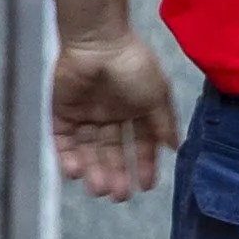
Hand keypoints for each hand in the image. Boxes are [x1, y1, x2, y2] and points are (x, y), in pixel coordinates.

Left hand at [51, 33, 181, 201]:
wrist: (98, 42)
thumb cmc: (133, 64)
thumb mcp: (157, 95)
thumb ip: (164, 123)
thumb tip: (176, 148)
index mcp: (135, 111)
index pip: (140, 145)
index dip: (143, 165)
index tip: (146, 186)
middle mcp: (110, 116)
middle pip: (112, 152)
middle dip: (116, 174)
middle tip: (119, 196)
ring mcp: (85, 115)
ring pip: (88, 150)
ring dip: (93, 171)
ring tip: (99, 190)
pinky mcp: (62, 112)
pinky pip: (63, 140)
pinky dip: (68, 157)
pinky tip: (76, 173)